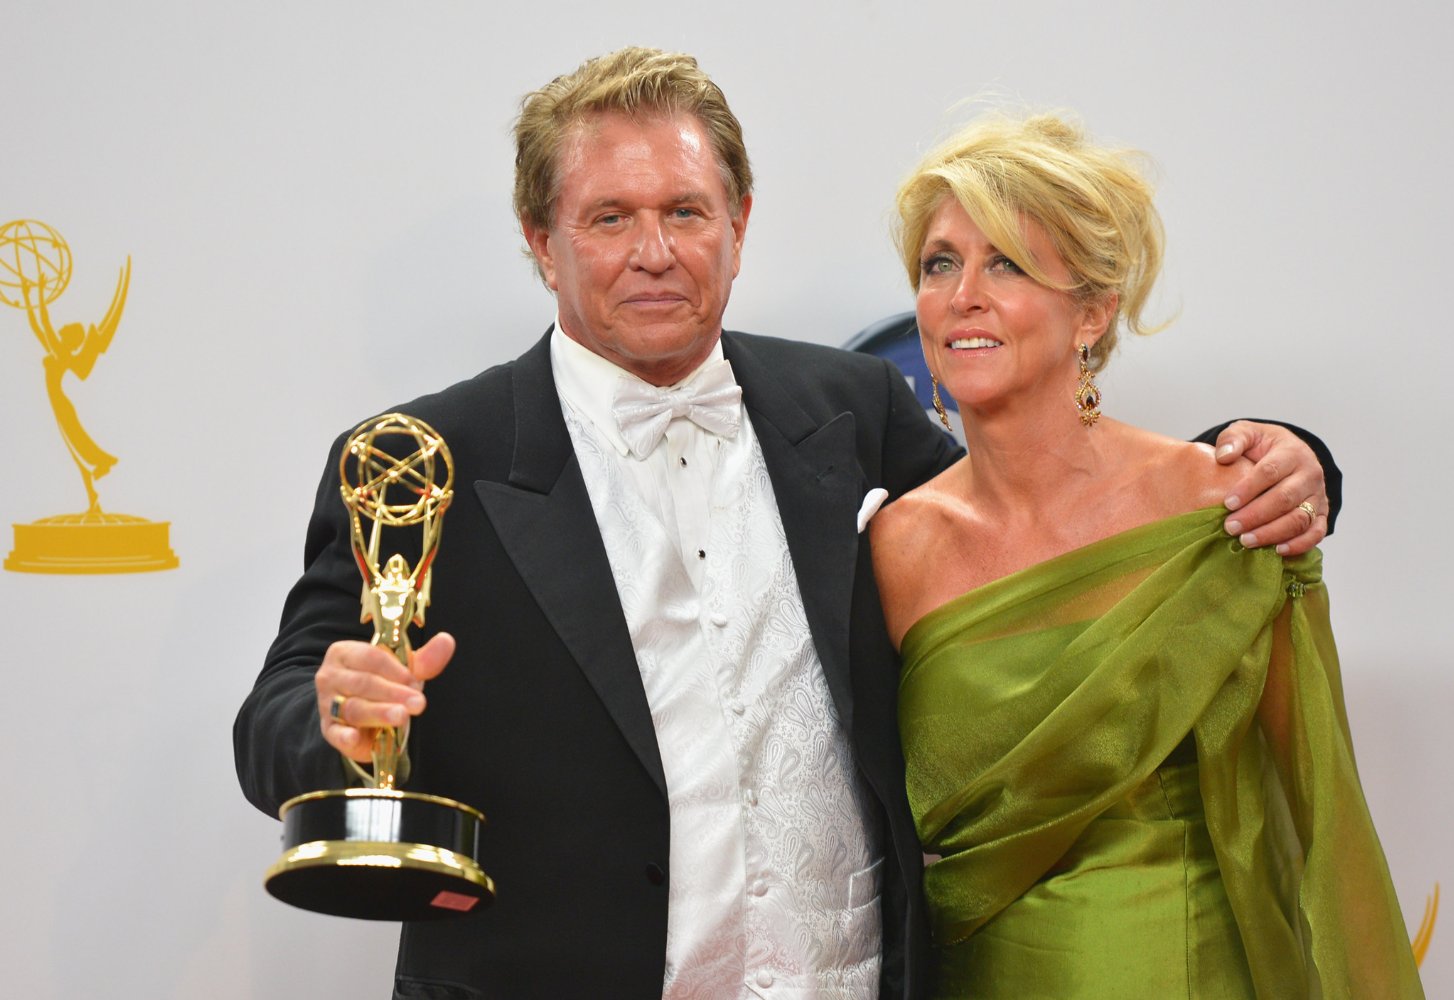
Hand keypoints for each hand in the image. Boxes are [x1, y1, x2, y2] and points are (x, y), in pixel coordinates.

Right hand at [314, 632, 454, 761]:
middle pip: (364, 683)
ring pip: (353, 707)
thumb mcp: (402, 671)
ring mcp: (327, 704)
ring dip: (379, 712)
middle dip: (393, 693)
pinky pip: (336, 732)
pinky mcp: (329, 730)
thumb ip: (424, 660)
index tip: (416, 681)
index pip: (371, 657)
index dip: (396, 670)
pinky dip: (345, 736)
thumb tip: (447, 641)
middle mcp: (331, 676)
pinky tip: (355, 738)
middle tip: (418, 703)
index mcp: (346, 653)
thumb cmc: (381, 684)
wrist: (359, 715)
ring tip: (401, 716)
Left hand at [1214, 421, 1327, 555]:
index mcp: (1292, 452)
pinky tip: (1278, 551)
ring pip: (1299, 518)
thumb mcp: (1248, 433)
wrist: (1290, 453)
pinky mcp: (1321, 513)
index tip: (1227, 504)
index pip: (1270, 471)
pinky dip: (1300, 544)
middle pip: (1284, 498)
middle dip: (1256, 515)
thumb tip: (1224, 456)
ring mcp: (1318, 495)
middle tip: (1230, 528)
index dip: (1248, 489)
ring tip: (1245, 541)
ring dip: (1272, 533)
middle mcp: (1310, 474)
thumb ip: (1234, 439)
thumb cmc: (1263, 446)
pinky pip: (1316, 532)